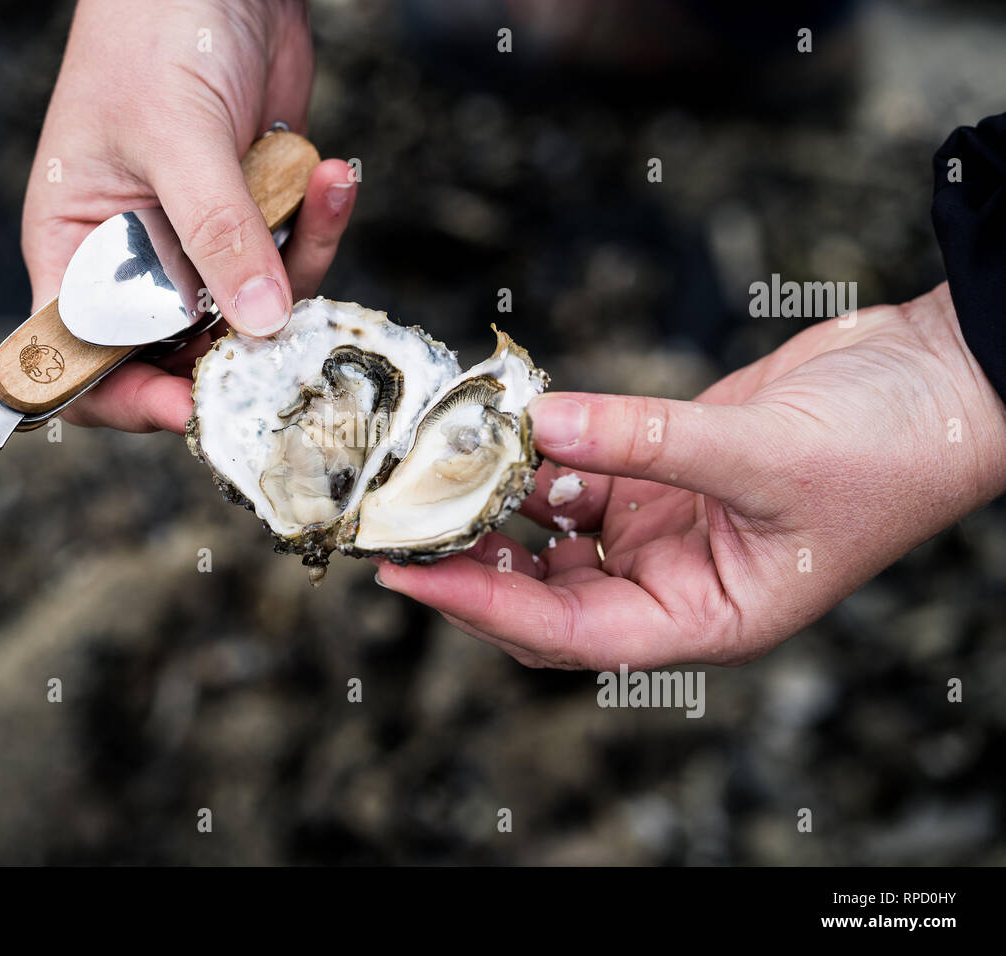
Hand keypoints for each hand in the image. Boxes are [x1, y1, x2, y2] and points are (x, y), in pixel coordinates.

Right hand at [22, 0, 354, 433]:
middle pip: (180, 351)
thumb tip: (261, 324)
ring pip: (252, 312)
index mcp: (74, 247)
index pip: (83, 358)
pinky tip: (336, 175)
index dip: (129, 398)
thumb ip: (220, 233)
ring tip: (320, 188)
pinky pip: (292, 259)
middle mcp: (133, 259)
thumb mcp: (179, 137)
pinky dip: (320, 225)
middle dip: (241, 343)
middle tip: (293, 323)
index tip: (194, 408)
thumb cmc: (153, 31)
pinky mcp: (253, 221)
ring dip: (298, 266)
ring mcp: (198, 243)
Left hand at [374, 284, 1005, 668]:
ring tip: (429, 476)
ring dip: (493, 507)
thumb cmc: (891, 447)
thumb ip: (646, 440)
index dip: (486, 609)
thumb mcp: (764, 453)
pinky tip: (495, 432)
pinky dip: (534, 458)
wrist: (940, 381)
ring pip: (549, 537)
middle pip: (543, 597)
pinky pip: (573, 478)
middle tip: (397, 527)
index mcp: (707, 619)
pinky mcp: (655, 477)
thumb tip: (540, 426)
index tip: (411, 577)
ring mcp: (660, 531)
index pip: (573, 635)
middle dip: (470, 565)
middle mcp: (673, 586)